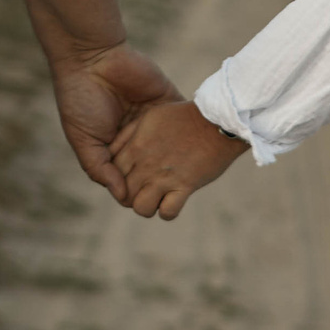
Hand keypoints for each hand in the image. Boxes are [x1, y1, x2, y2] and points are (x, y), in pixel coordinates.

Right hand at [48, 42, 183, 205]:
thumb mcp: (84, 140)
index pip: (130, 178)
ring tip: (187, 176)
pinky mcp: (168, 103)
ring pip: (173, 148)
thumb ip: (100, 170)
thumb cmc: (81, 100)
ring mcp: (154, 121)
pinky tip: (201, 148)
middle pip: (154, 167)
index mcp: (114, 148)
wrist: (94, 58)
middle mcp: (136, 138)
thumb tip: (122, 197)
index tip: (142, 202)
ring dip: (182, 160)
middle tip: (167, 192)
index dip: (136, 190)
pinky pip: (185, 120)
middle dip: (161, 179)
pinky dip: (194, 132)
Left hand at [111, 100, 246, 219]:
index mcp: (136, 146)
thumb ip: (131, 133)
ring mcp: (164, 177)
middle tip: (145, 190)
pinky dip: (168, 211)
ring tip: (158, 198)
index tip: (131, 177)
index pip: (112, 173)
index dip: (119, 179)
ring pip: (141, 208)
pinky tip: (174, 200)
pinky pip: (167, 212)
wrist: (216, 121)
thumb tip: (117, 147)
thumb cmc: (186, 117)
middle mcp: (146, 164)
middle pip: (124, 195)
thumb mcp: (151, 117)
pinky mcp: (184, 186)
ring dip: (148, 206)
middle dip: (131, 196)